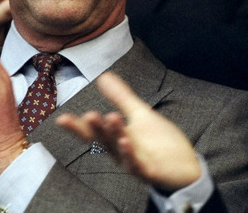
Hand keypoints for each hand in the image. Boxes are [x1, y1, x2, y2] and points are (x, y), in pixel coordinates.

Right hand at [56, 72, 200, 191]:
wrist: (185, 166)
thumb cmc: (160, 143)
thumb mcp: (139, 115)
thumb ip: (121, 97)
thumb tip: (103, 76)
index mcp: (116, 138)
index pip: (93, 132)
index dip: (77, 126)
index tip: (62, 118)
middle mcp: (120, 152)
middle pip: (104, 139)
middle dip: (96, 127)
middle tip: (89, 114)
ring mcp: (134, 163)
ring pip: (119, 149)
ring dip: (114, 135)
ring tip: (110, 117)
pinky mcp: (150, 172)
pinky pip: (138, 165)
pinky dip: (130, 155)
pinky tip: (126, 142)